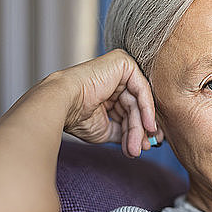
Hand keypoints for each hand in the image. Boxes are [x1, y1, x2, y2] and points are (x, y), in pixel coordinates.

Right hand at [48, 49, 163, 157]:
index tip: (144, 147)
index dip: (138, 130)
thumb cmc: (77, 117)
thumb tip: (143, 143)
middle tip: (144, 148)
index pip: (129, 111)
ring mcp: (119, 68)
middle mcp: (114, 78)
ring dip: (140, 126)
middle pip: (134, 107)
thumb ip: (125, 132)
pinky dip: (147, 109)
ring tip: (137, 145)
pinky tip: (148, 126)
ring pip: (138, 101)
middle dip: (140, 130)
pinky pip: (141, 88)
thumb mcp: (107, 129)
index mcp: (108, 91)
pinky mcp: (123, 62)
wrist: (63, 105)